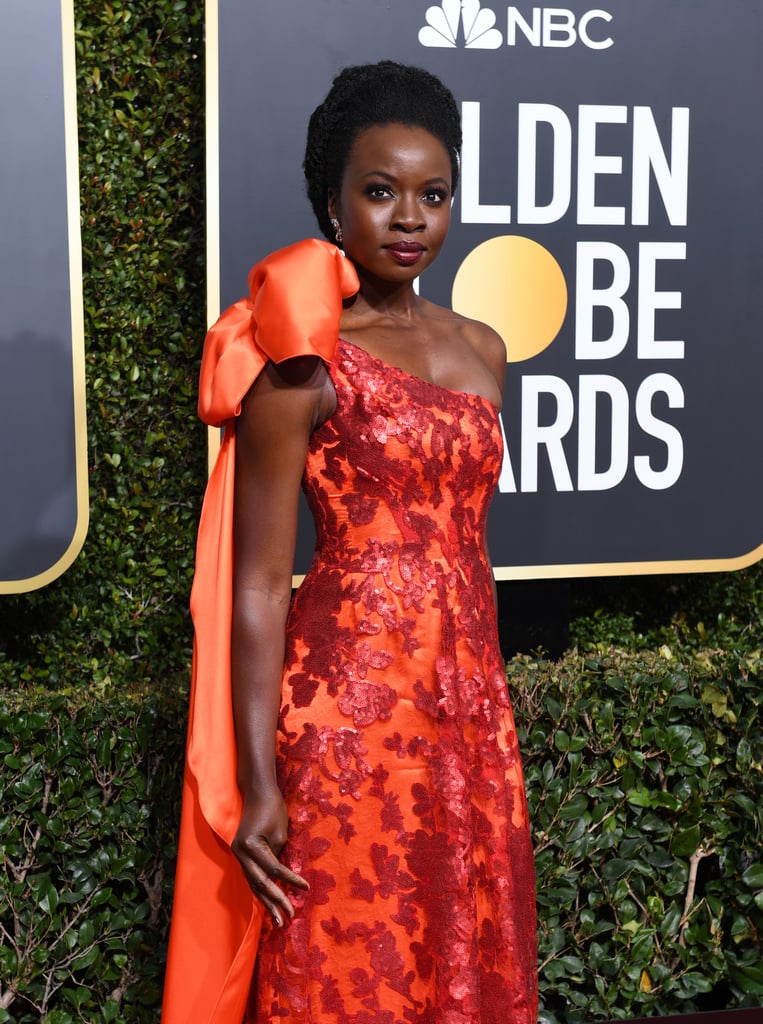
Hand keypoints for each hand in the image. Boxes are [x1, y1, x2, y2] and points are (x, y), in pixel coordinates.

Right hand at [231, 787, 308, 925]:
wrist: (257, 791)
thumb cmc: (272, 808)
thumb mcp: (280, 832)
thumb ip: (278, 856)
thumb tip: (281, 877)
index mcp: (250, 846)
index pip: (273, 869)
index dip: (290, 880)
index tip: (306, 889)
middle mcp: (240, 853)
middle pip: (259, 883)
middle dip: (275, 901)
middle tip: (289, 917)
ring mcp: (238, 854)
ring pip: (253, 883)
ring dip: (266, 901)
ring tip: (279, 919)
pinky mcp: (242, 854)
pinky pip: (252, 876)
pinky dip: (261, 889)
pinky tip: (269, 902)